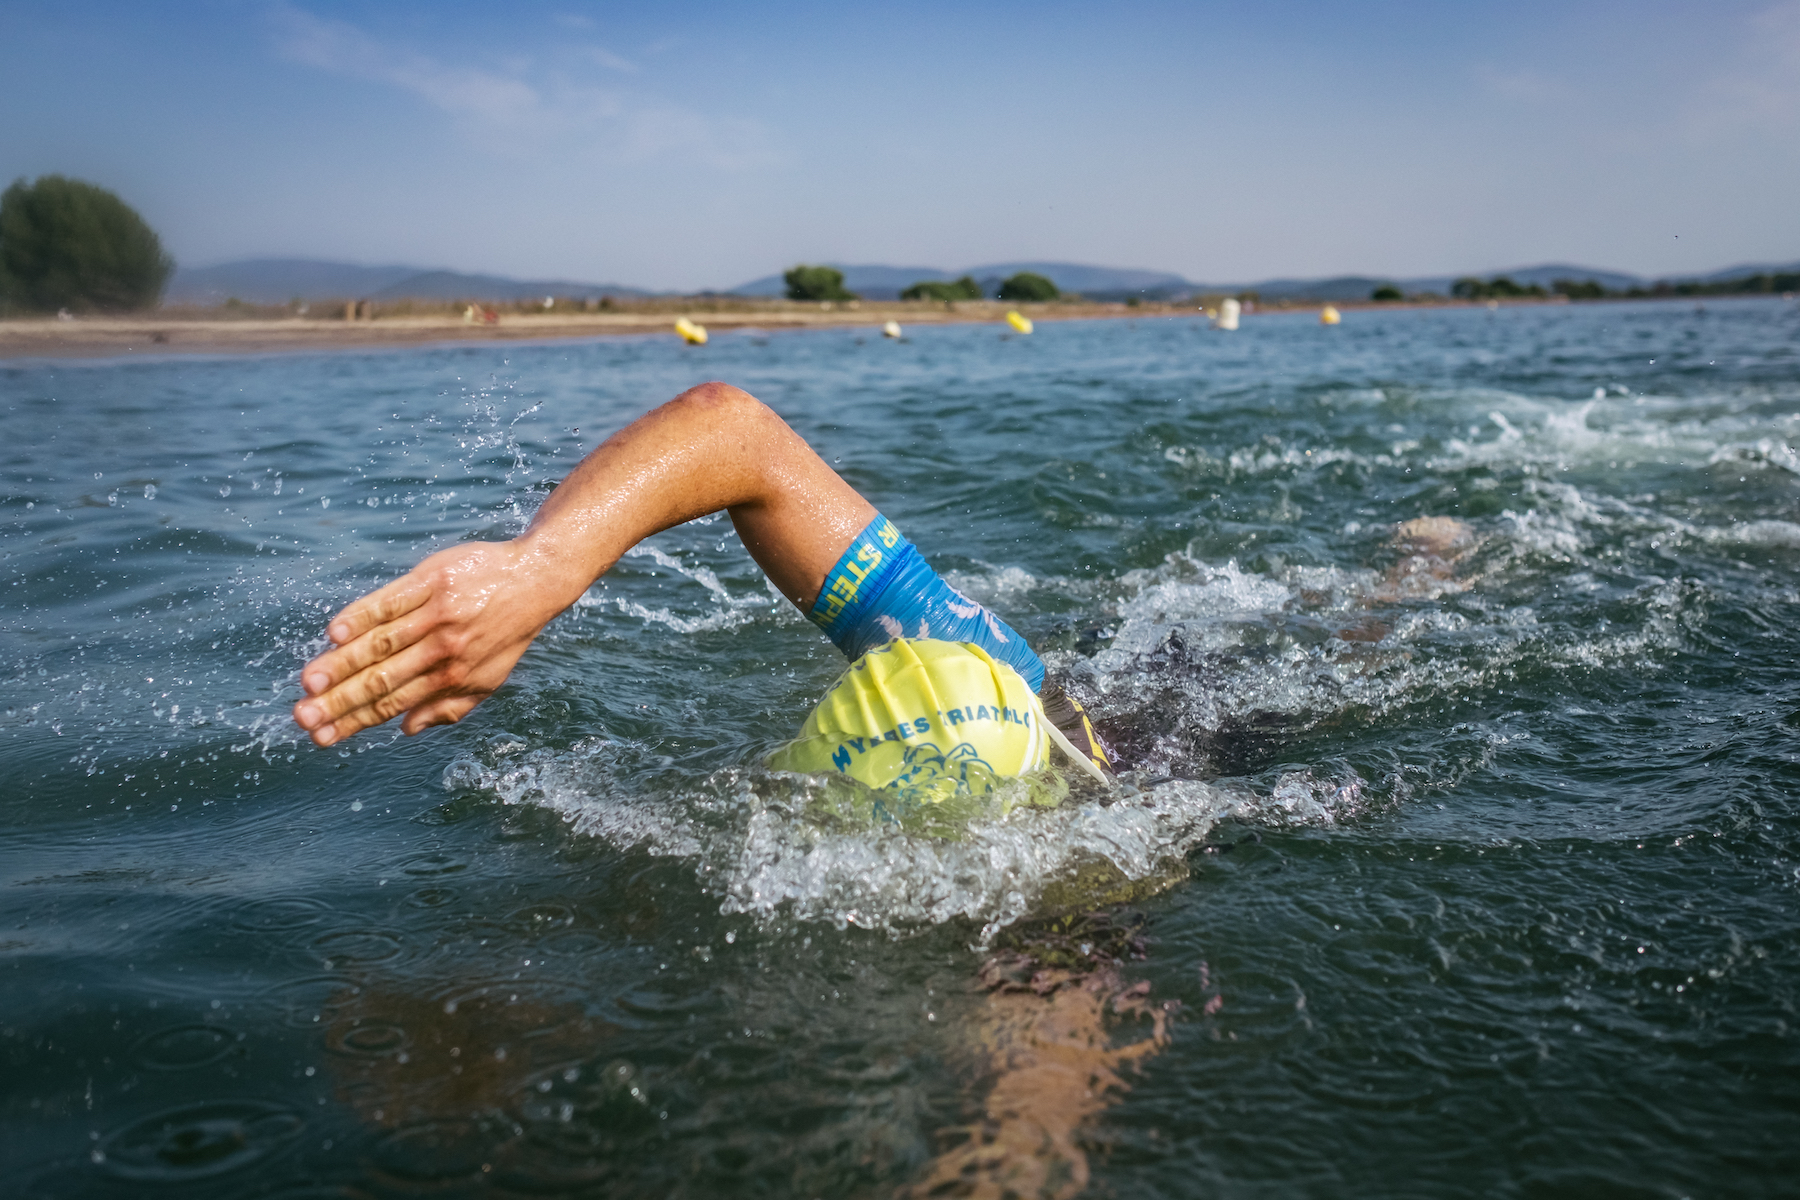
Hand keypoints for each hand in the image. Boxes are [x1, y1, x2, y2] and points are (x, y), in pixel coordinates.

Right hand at [292, 539, 575, 745]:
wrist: (537, 579)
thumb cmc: (506, 632)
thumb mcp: (488, 678)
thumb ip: (448, 707)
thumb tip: (405, 730)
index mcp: (452, 677)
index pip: (393, 704)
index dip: (355, 722)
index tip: (321, 737)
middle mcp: (442, 649)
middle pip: (381, 678)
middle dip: (338, 701)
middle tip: (302, 718)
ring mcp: (436, 614)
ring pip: (380, 643)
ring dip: (341, 664)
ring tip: (308, 683)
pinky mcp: (432, 581)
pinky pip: (391, 600)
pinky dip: (362, 615)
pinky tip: (335, 632)